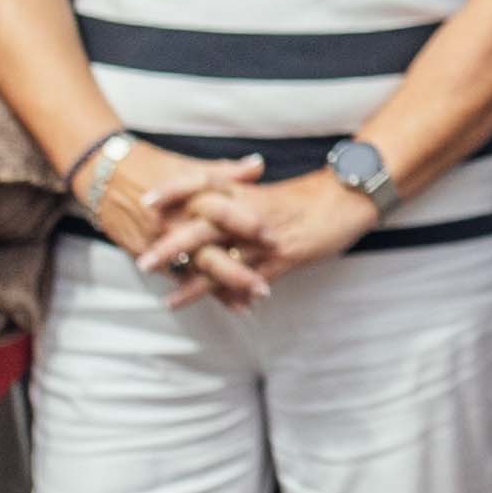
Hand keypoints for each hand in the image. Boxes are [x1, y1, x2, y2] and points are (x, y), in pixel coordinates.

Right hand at [79, 137, 257, 297]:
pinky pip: (172, 276)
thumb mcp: (188, 166)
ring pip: (192, 272)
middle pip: (210, 253)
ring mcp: (158, 242)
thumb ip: (225, 172)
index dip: (249, 227)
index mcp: (190, 197)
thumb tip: (259, 166)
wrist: (102, 174)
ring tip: (245, 306)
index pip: (224, 213)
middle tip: (264, 289)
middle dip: (237, 274)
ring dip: (218, 291)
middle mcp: (175, 222)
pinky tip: (214, 302)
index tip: (274, 239)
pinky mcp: (144, 254)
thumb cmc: (150, 166)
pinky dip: (193, 291)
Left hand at [155, 168, 378, 299]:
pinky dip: (229, 293)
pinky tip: (214, 308)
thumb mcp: (269, 191)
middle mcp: (250, 213)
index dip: (174, 192)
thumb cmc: (309, 195)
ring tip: (168, 296)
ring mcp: (265, 237)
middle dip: (171, 244)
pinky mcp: (282, 258)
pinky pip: (249, 278)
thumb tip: (209, 201)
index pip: (202, 185)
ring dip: (193, 277)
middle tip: (143, 260)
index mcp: (246, 191)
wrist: (348, 199)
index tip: (146, 201)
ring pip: (223, 257)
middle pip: (203, 226)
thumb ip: (239, 195)